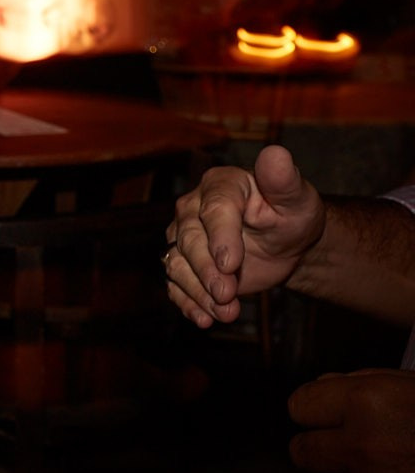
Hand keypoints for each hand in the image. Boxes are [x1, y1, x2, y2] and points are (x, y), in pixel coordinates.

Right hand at [165, 145, 324, 328]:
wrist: (287, 244)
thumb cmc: (292, 214)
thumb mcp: (296, 198)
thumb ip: (283, 179)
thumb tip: (275, 154)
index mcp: (220, 185)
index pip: (213, 209)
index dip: (220, 236)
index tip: (232, 263)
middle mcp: (193, 209)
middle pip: (188, 240)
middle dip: (206, 271)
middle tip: (227, 294)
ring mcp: (184, 238)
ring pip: (176, 263)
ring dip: (197, 291)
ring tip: (225, 312)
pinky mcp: (184, 264)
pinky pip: (175, 284)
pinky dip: (187, 303)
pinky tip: (205, 318)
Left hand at [290, 370, 414, 472]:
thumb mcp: (413, 385)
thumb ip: (362, 383)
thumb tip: (321, 388)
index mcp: (369, 402)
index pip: (298, 407)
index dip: (315, 410)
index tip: (328, 414)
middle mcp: (364, 446)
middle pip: (301, 451)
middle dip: (320, 447)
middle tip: (351, 446)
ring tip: (380, 472)